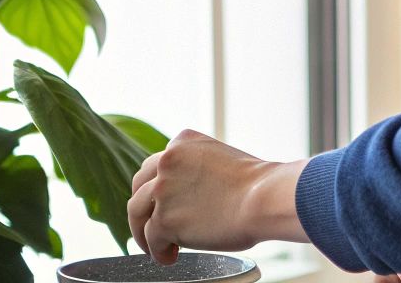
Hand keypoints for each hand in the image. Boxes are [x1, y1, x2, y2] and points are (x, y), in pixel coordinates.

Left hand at [127, 128, 309, 263]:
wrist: (264, 199)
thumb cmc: (257, 185)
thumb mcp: (221, 158)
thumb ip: (198, 168)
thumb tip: (192, 194)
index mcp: (182, 142)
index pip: (156, 165)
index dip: (156, 187)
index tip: (161, 202)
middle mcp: (167, 161)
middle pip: (139, 186)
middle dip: (143, 207)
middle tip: (149, 224)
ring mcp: (162, 190)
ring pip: (136, 212)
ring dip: (142, 231)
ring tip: (153, 245)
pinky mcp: (164, 219)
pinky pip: (151, 239)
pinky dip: (157, 251)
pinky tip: (168, 257)